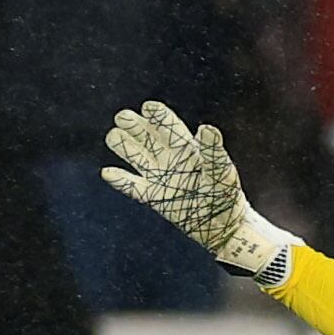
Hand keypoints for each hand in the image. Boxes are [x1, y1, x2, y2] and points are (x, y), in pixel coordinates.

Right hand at [101, 101, 297, 280]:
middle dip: (134, 126)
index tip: (148, 107)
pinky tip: (107, 172)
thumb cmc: (226, 196)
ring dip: (124, 146)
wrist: (224, 226)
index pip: (169, 126)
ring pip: (137, 157)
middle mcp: (170, 159)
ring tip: (112, 135)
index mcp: (187, 149)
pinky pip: (134, 187)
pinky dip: (121, 180)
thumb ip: (212, 151)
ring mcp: (161, 178)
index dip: (158, 116)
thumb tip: (206, 128)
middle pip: (147, 137)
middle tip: (122, 116)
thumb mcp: (221, 171)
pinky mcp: (155, 198)